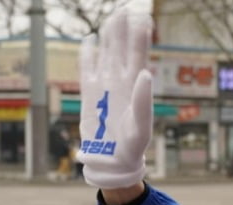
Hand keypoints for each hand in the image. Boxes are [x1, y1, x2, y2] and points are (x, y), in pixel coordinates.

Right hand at [76, 7, 152, 188]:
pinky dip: (87, 53)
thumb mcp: (140, 127)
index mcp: (135, 86)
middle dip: (124, 27)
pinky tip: (89, 40)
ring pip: (106, 52)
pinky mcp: (88, 93)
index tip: (143, 17)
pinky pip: (87, 67)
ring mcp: (104, 85)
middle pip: (122, 47)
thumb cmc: (131, 147)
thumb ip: (143, 101)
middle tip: (126, 6)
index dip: (140, 35)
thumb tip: (145, 72)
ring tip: (113, 14)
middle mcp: (121, 81)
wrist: (112, 161)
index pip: (139, 54)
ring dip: (109, 34)